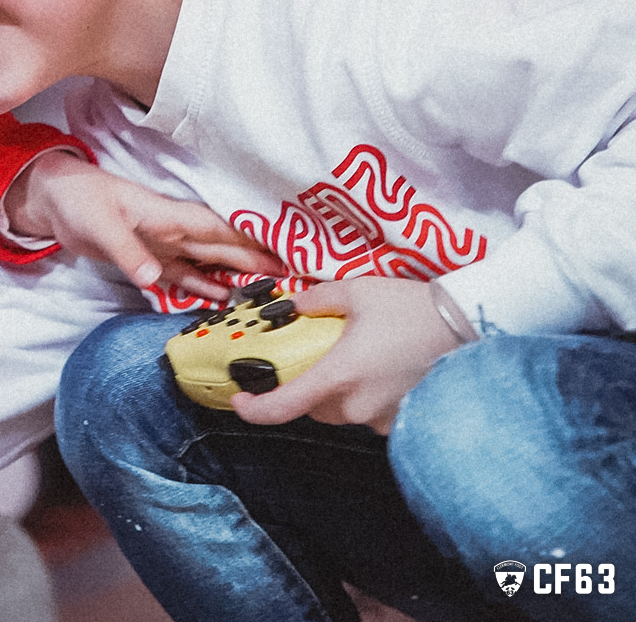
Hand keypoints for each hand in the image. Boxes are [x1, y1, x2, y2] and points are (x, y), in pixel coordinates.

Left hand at [4, 150, 285, 298]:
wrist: (53, 200)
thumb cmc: (79, 200)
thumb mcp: (100, 225)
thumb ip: (129, 252)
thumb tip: (155, 278)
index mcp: (170, 216)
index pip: (222, 230)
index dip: (256, 240)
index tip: (291, 254)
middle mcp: (174, 230)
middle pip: (225, 248)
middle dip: (260, 261)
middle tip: (298, 280)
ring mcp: (164, 245)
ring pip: (210, 263)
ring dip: (237, 278)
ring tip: (271, 295)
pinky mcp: (149, 259)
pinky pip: (184, 276)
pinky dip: (204, 287)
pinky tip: (223, 299)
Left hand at [230, 278, 466, 434]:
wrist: (472, 325)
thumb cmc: (412, 309)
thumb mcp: (357, 292)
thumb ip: (317, 300)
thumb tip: (294, 305)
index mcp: (338, 377)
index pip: (284, 408)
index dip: (254, 410)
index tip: (240, 400)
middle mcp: (357, 406)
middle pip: (314, 407)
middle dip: (308, 385)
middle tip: (314, 356)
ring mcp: (384, 418)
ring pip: (343, 411)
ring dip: (339, 390)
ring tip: (356, 356)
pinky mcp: (406, 420)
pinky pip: (371, 412)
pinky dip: (367, 394)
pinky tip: (381, 368)